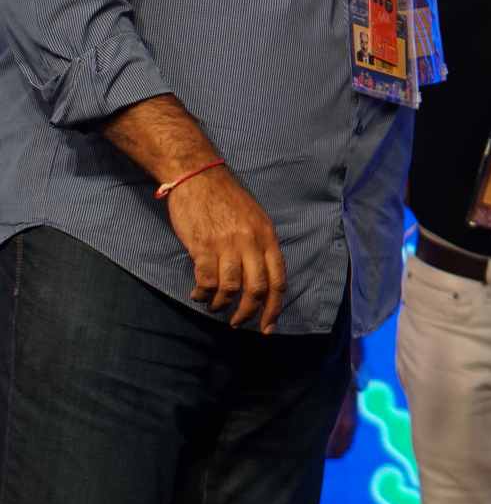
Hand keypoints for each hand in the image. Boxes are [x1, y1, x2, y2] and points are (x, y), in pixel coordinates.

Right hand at [165, 165, 286, 332]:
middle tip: (238, 323)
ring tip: (215, 306)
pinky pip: (206, 280)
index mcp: (268, 236)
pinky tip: (198, 294)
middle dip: (248, 313)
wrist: (199, 177)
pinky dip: (202, 293)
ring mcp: (227, 244)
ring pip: (230, 289)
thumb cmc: (227, 199)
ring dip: (221, 305)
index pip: (278, 279)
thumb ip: (260, 246)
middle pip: (256, 289)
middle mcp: (251, 242)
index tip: (268, 326)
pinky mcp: (202, 246)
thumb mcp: (255, 219)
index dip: (275, 307)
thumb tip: (260, 279)